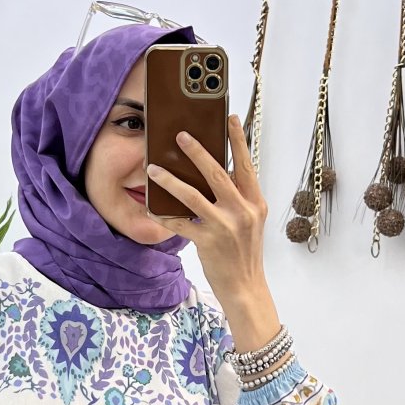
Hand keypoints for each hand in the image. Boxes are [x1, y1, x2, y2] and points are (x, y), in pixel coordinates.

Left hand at [148, 114, 267, 307]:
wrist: (246, 286)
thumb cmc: (244, 252)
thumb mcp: (250, 221)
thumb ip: (238, 198)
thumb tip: (217, 172)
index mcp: (254, 202)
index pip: (246, 164)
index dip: (238, 140)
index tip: (231, 117)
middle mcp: (242, 210)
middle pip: (216, 173)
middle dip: (197, 151)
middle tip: (180, 135)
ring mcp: (225, 226)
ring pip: (192, 195)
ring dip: (170, 180)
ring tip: (153, 168)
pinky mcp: (208, 241)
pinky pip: (179, 223)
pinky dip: (163, 215)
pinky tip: (150, 207)